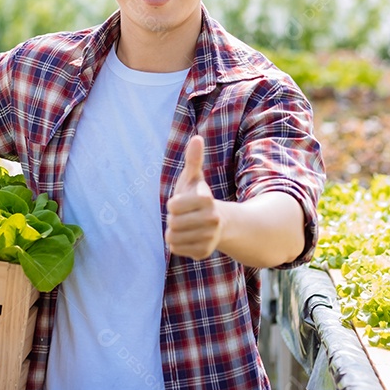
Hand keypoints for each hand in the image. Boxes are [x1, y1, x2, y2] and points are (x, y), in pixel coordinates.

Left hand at [165, 136, 221, 259]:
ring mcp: (209, 237)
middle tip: (185, 216)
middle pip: (172, 223)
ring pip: (172, 237)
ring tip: (186, 226)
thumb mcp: (193, 178)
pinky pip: (176, 249)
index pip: (172, 206)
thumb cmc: (198, 197)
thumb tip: (196, 137)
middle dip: (173, 219)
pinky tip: (188, 237)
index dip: (173, 204)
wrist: (217, 223)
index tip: (182, 202)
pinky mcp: (203, 252)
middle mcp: (212, 219)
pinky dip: (177, 244)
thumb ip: (193, 159)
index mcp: (206, 199)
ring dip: (174, 232)